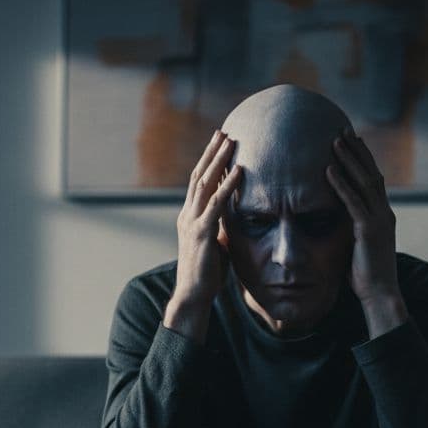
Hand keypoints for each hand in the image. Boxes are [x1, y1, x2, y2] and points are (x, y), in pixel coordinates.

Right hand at [173, 129, 243, 310]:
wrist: (193, 295)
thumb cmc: (207, 275)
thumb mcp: (216, 245)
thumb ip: (221, 228)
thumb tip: (234, 219)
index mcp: (189, 217)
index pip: (197, 182)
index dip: (207, 162)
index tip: (218, 144)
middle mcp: (187, 215)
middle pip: (199, 175)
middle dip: (212, 152)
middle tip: (223, 132)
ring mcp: (193, 222)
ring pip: (205, 183)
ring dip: (219, 160)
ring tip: (231, 141)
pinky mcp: (202, 232)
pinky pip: (217, 203)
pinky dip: (228, 184)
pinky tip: (240, 170)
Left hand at [326, 129, 399, 305]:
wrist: (381, 295)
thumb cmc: (366, 276)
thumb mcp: (359, 246)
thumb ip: (352, 229)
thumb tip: (336, 222)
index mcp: (383, 216)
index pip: (374, 180)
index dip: (363, 160)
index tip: (352, 142)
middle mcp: (384, 213)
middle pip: (371, 173)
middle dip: (357, 151)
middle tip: (344, 130)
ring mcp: (379, 220)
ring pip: (364, 182)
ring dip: (349, 160)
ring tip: (335, 141)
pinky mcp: (368, 230)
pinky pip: (353, 201)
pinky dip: (341, 184)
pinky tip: (329, 170)